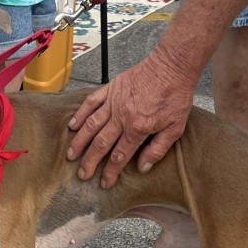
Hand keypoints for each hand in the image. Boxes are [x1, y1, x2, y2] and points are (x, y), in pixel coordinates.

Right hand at [66, 53, 194, 188]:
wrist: (172, 65)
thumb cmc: (175, 96)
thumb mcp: (175, 127)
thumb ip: (158, 149)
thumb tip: (143, 167)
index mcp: (138, 128)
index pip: (120, 156)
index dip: (111, 172)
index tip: (105, 183)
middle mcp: (122, 117)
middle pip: (101, 144)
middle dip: (90, 162)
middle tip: (81, 174)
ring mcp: (113, 102)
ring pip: (91, 125)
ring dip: (80, 142)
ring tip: (71, 155)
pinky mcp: (110, 89)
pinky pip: (91, 103)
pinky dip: (80, 114)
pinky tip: (72, 126)